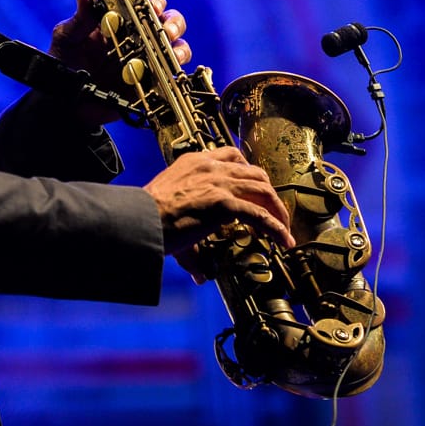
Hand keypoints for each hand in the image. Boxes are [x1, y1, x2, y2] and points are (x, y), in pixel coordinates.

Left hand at [49, 0, 190, 122]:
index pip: (144, 2)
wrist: (66, 101)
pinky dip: (175, 71)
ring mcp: (146, 59)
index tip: (152, 5)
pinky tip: (168, 71)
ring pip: (176, 46)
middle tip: (167, 30)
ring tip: (172, 51)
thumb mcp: (67, 38)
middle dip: (173, 22)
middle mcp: (137, 36)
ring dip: (179, 46)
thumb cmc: (64, 63)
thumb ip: (79, 18)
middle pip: (167, 21)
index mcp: (119, 20)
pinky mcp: (150, 82)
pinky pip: (171, 74)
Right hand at [142, 147, 293, 262]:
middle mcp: (211, 167)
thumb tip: (198, 270)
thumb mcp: (171, 205)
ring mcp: (219, 184)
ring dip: (277, 210)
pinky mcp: (224, 204)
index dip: (248, 171)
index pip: (232, 155)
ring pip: (262, 190)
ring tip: (284, 228)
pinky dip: (275, 228)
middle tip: (272, 210)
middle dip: (268, 191)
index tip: (254, 186)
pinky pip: (259, 215)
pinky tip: (283, 240)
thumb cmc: (148, 214)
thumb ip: (188, 228)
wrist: (140, 219)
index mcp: (196, 161)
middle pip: (254, 172)